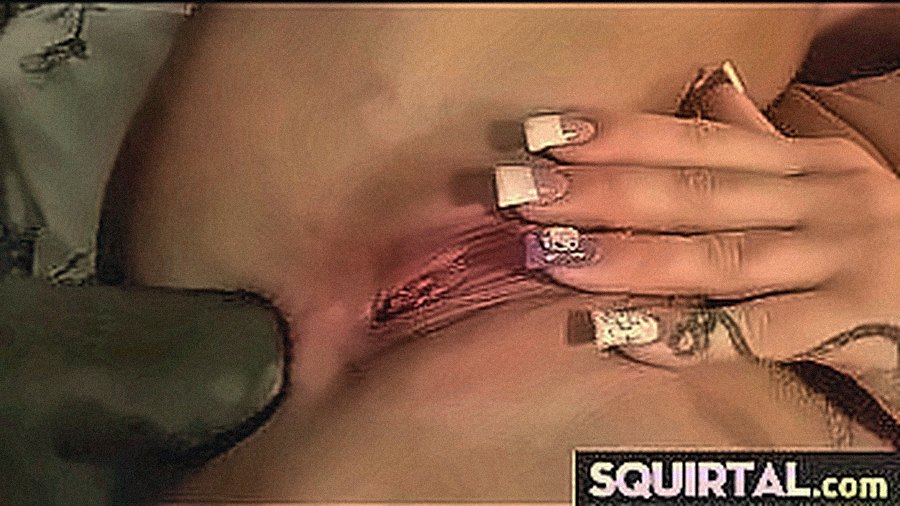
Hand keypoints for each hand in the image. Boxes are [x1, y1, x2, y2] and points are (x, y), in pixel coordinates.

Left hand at [511, 76, 899, 365]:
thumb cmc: (878, 246)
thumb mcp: (826, 184)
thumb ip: (762, 145)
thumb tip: (710, 92)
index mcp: (807, 164)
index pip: (695, 141)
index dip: (617, 136)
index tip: (544, 134)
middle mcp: (823, 200)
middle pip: (691, 194)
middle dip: (598, 192)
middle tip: (518, 191)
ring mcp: (841, 259)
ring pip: (715, 257)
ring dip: (626, 257)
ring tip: (551, 254)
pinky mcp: (857, 324)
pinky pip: (755, 333)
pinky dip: (687, 336)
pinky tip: (623, 336)